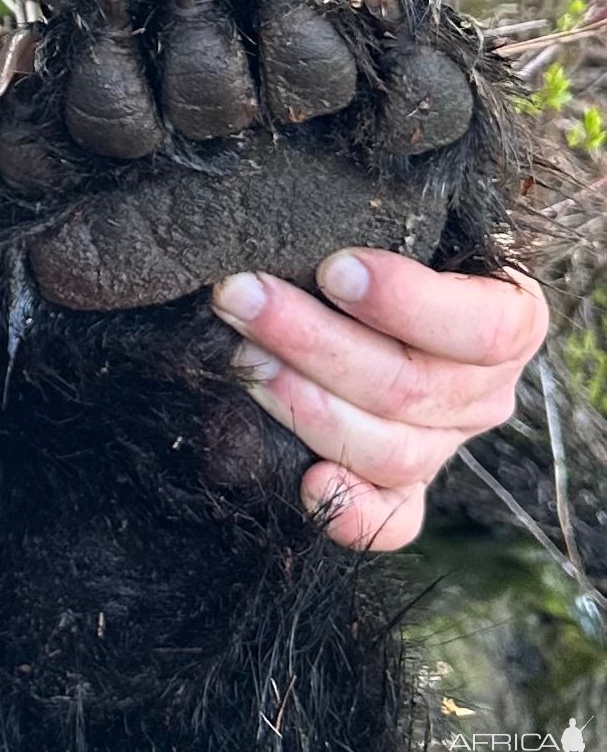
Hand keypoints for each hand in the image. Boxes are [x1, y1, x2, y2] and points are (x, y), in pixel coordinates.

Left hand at [212, 249, 548, 550]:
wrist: (406, 306)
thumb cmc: (409, 253)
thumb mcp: (420, 231)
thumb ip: (394, 231)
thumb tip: (320, 239)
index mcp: (510, 323)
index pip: (482, 328)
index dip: (406, 302)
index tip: (334, 268)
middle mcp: (484, 394)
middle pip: (407, 388)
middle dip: (310, 340)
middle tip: (241, 298)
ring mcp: (445, 447)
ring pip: (387, 450)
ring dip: (303, 404)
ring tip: (244, 361)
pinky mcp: (407, 489)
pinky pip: (393, 520)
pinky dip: (350, 510)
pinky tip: (307, 480)